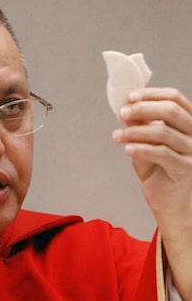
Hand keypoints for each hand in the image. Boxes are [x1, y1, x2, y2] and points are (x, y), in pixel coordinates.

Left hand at [113, 87, 191, 300]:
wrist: (169, 206)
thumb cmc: (160, 175)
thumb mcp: (147, 147)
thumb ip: (140, 130)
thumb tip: (127, 110)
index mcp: (188, 124)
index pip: (176, 99)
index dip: (152, 94)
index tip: (131, 96)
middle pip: (171, 111)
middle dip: (143, 109)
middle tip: (122, 113)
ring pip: (163, 132)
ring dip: (135, 132)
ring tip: (116, 136)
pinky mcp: (185, 169)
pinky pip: (161, 153)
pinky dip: (141, 149)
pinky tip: (126, 149)